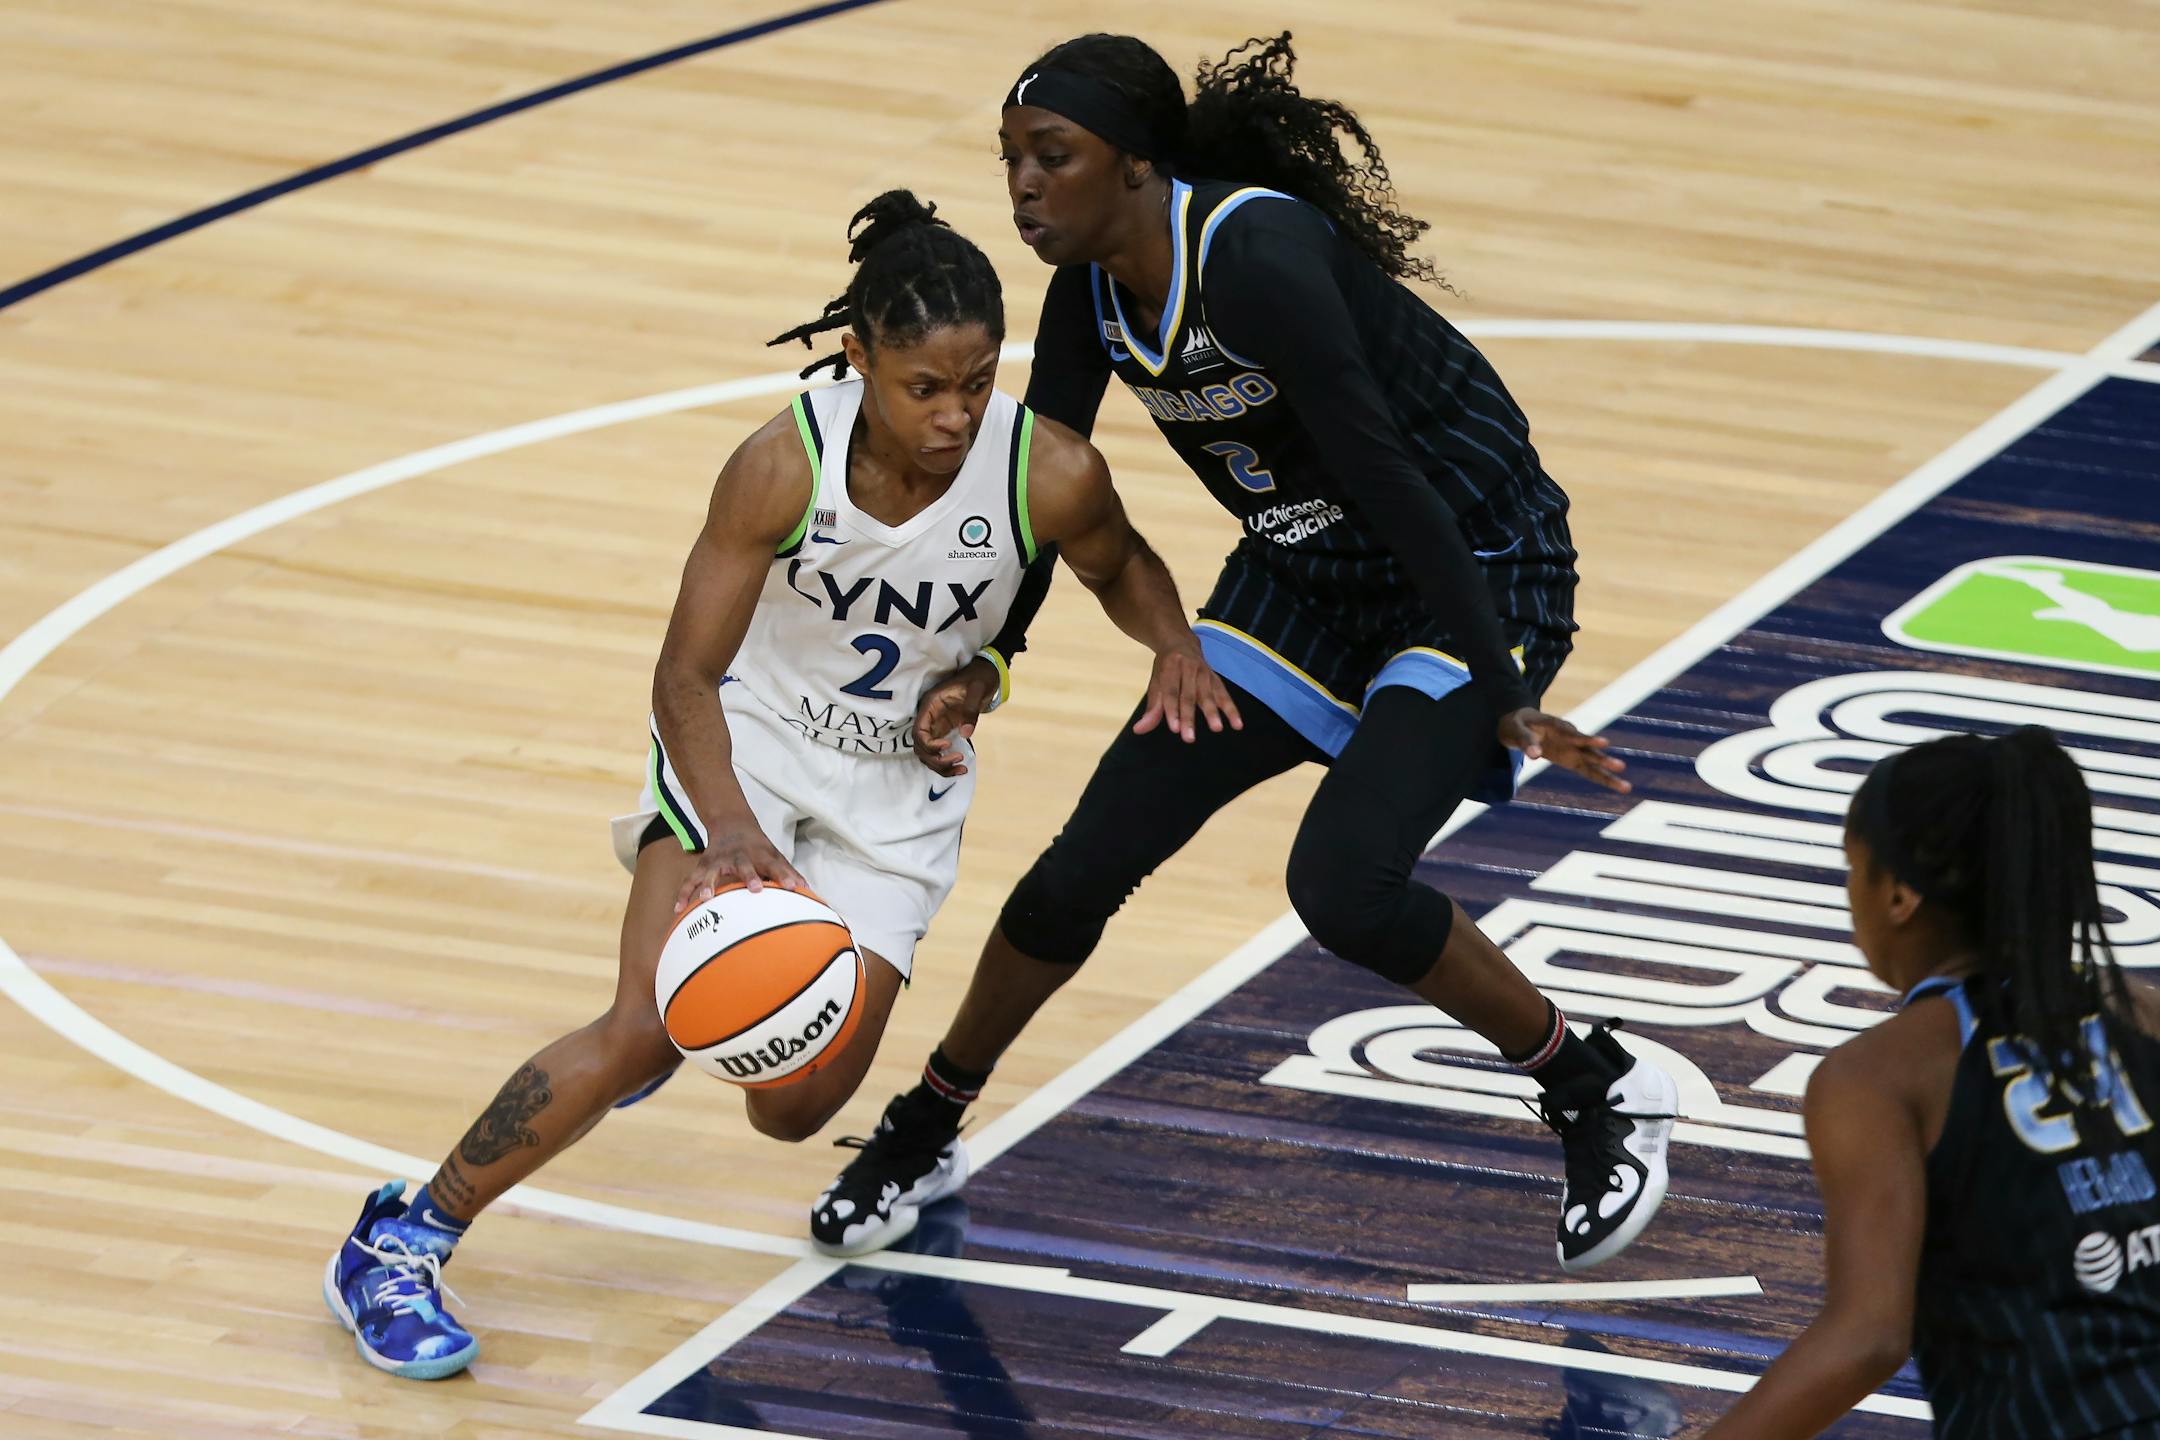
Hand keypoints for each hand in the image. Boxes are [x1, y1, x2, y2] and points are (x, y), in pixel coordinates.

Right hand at [674, 822, 806, 911]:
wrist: (732, 824)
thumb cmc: (758, 848)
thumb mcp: (775, 855)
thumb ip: (788, 873)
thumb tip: (809, 892)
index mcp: (760, 855)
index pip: (776, 865)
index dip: (784, 875)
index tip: (793, 887)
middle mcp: (740, 856)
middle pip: (744, 865)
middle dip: (749, 877)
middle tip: (756, 889)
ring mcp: (719, 860)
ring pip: (713, 872)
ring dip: (709, 884)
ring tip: (706, 898)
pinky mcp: (704, 865)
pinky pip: (691, 880)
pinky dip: (684, 894)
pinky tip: (678, 910)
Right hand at [910, 657, 1000, 777]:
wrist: (985, 674)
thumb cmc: (979, 678)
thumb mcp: (977, 689)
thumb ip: (970, 710)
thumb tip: (965, 734)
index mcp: (931, 705)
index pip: (919, 730)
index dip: (929, 743)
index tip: (948, 744)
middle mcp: (930, 717)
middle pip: (921, 746)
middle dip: (936, 759)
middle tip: (958, 759)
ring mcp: (936, 726)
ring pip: (927, 754)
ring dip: (940, 766)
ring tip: (961, 768)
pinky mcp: (944, 732)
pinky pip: (938, 753)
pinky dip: (946, 764)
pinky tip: (961, 768)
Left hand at [1131, 643, 1242, 741]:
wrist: (1181, 643)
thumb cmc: (1166, 668)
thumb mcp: (1155, 683)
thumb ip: (1151, 708)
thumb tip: (1138, 730)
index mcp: (1170, 667)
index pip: (1171, 692)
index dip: (1172, 711)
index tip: (1174, 729)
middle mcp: (1189, 668)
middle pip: (1189, 696)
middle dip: (1189, 718)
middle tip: (1189, 738)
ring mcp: (1205, 672)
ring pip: (1208, 695)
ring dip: (1213, 713)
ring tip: (1217, 729)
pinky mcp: (1216, 679)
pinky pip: (1224, 695)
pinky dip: (1231, 710)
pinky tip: (1237, 724)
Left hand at [1498, 707, 1630, 792]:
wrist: (1520, 723)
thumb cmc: (1517, 725)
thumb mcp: (1516, 730)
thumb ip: (1526, 741)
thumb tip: (1535, 756)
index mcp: (1557, 726)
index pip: (1574, 734)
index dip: (1588, 739)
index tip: (1604, 742)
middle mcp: (1570, 738)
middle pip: (1589, 750)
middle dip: (1604, 759)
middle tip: (1621, 766)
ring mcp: (1573, 749)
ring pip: (1593, 763)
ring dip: (1608, 774)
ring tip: (1626, 787)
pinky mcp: (1571, 758)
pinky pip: (1588, 771)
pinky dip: (1601, 778)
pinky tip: (1619, 787)